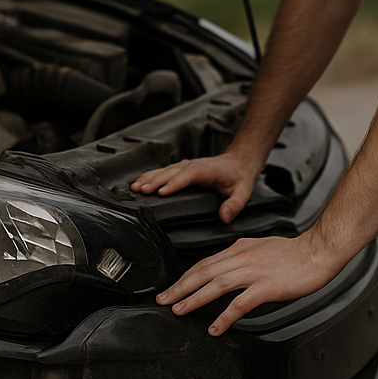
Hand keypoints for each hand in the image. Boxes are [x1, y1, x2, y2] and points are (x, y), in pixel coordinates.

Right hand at [131, 152, 258, 222]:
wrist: (238, 160)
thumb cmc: (239, 177)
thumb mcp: (242, 192)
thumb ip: (234, 205)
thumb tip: (224, 217)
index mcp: (205, 170)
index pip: (187, 175)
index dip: (174, 183)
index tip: (161, 192)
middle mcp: (192, 165)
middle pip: (170, 172)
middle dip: (154, 181)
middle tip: (140, 191)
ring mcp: (185, 165)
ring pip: (164, 171)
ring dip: (149, 178)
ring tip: (134, 188)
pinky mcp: (181, 168)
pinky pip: (163, 171)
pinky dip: (150, 176)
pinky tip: (140, 182)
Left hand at [156, 232, 344, 335]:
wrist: (319, 251)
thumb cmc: (296, 252)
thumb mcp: (262, 247)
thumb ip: (244, 255)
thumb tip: (229, 263)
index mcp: (240, 249)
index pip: (205, 262)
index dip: (185, 276)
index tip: (172, 288)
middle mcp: (242, 258)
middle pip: (203, 272)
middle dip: (180, 287)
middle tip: (163, 300)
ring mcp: (254, 272)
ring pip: (215, 284)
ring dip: (193, 299)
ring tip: (179, 311)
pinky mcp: (267, 286)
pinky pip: (240, 304)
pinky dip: (224, 316)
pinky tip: (215, 327)